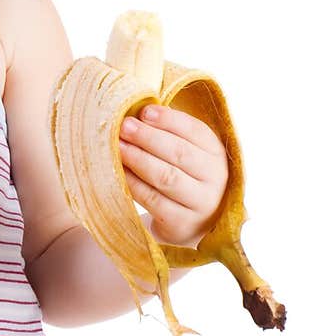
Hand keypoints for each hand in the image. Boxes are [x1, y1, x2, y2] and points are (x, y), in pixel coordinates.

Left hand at [118, 103, 228, 248]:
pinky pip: (153, 200)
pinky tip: (119, 172)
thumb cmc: (184, 178)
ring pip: (166, 177)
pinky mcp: (182, 223)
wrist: (193, 225)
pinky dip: (134, 184)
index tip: (144, 111)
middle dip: (148, 137)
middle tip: (124, 126)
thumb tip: (137, 113)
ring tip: (118, 146)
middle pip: (179, 153)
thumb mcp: (187, 154)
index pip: (195, 131)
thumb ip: (170, 134)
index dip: (169, 120)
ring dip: (139, 159)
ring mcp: (201, 203)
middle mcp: (215, 178)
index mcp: (217, 153)